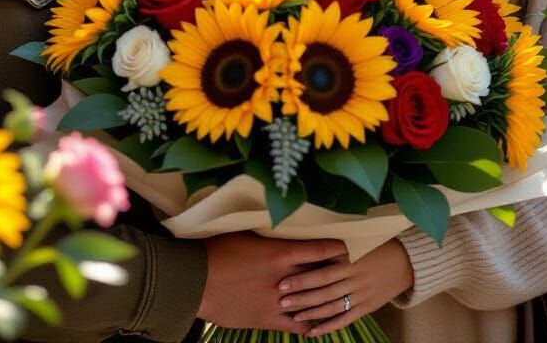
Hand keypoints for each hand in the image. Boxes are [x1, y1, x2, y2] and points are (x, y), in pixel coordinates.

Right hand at [197, 232, 347, 329]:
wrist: (197, 282)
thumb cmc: (218, 251)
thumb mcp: (245, 234)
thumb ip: (266, 233)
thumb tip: (277, 222)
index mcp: (280, 253)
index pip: (319, 249)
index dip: (336, 248)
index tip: (347, 247)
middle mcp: (284, 278)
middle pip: (319, 275)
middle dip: (336, 272)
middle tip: (350, 268)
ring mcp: (278, 301)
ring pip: (312, 302)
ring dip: (324, 298)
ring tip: (339, 294)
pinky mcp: (268, 319)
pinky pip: (295, 324)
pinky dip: (308, 323)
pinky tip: (317, 323)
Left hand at [277, 238, 413, 336]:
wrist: (405, 261)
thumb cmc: (373, 246)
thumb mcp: (354, 242)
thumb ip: (332, 247)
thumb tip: (302, 248)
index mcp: (349, 258)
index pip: (321, 271)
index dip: (301, 278)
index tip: (282, 282)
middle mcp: (355, 276)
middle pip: (324, 290)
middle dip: (301, 296)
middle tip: (280, 301)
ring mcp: (362, 293)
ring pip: (333, 306)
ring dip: (312, 313)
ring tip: (293, 317)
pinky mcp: (367, 307)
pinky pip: (345, 319)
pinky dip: (329, 326)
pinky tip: (313, 332)